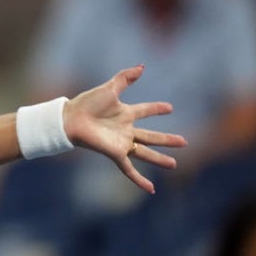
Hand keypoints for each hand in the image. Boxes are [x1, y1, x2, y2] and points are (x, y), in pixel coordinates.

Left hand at [63, 65, 186, 193]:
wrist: (70, 119)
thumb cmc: (86, 103)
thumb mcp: (110, 88)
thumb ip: (126, 77)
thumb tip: (143, 66)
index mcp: (124, 113)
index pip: (145, 110)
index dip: (156, 108)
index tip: (169, 107)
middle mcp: (125, 129)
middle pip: (150, 136)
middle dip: (167, 139)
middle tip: (184, 141)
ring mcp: (121, 143)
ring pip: (145, 153)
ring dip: (159, 159)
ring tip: (174, 164)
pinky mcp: (116, 153)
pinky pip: (129, 170)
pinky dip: (139, 180)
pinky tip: (150, 189)